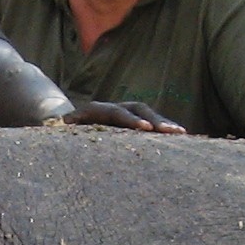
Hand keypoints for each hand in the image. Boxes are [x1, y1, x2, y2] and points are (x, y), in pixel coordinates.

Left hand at [56, 99, 182, 132]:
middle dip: (156, 121)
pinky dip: (166, 128)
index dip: (132, 120)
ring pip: (150, 115)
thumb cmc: (67, 129)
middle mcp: (118, 107)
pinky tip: (182, 137)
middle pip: (140, 110)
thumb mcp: (65, 127)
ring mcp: (129, 112)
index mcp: (100, 110)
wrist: (72, 120)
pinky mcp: (136, 120)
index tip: (145, 129)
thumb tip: (61, 123)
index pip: (118, 113)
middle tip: (171, 131)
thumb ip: (65, 125)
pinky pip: (153, 123)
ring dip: (165, 124)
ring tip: (182, 133)